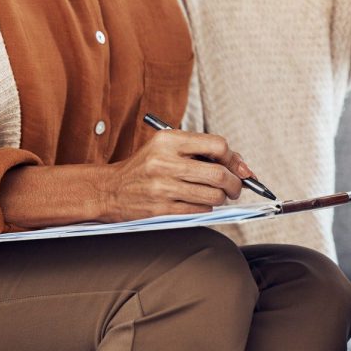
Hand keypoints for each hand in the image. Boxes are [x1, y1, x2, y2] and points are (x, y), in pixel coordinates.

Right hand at [103, 130, 252, 219]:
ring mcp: (163, 186)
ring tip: (216, 195)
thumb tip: (240, 165)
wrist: (109, 189)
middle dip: (235, 184)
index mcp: (169, 140)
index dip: (234, 159)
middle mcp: (165, 161)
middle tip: (236, 188)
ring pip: (213, 195)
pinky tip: (198, 202)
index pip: (217, 145)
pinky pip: (199, 210)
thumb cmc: (144, 167)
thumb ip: (201, 151)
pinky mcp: (161, 208)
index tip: (240, 168)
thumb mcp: (167, 147)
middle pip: (219, 174)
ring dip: (222, 198)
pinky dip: (206, 207)